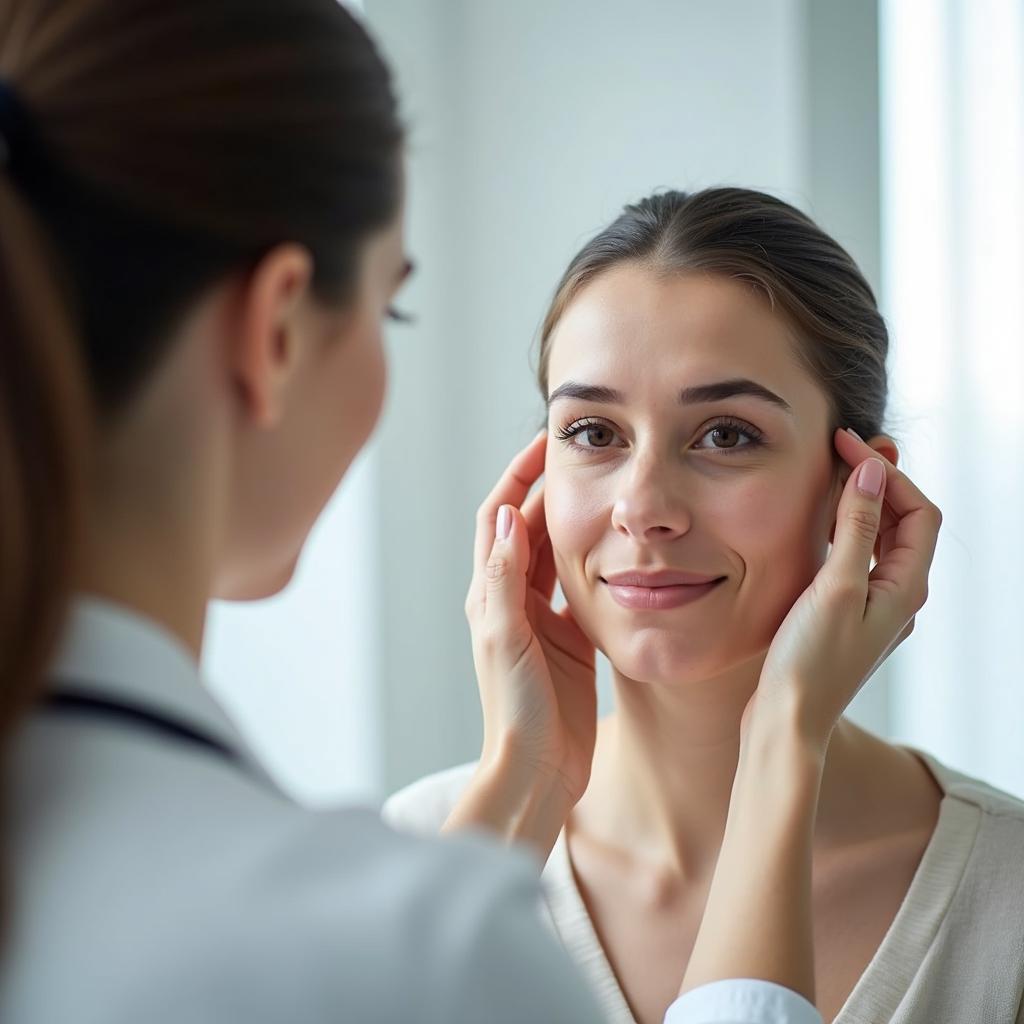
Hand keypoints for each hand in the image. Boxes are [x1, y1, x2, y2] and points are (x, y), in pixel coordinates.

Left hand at [464, 431, 596, 808]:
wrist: (539, 771)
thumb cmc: (517, 711)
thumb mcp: (508, 639)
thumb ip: (506, 579)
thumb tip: (504, 515)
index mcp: (490, 596)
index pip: (496, 519)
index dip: (516, 477)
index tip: (545, 445)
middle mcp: (511, 603)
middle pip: (526, 531)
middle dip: (547, 491)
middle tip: (581, 459)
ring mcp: (540, 624)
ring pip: (553, 557)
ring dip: (570, 524)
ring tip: (600, 491)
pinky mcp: (568, 644)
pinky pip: (578, 592)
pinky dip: (592, 567)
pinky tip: (617, 552)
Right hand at [683, 428, 941, 1003]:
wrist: (785, 720)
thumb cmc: (811, 664)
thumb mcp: (836, 588)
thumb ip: (856, 528)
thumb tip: (872, 473)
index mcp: (905, 585)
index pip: (917, 510)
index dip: (887, 472)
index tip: (847, 447)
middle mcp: (896, 593)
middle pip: (901, 520)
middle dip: (876, 480)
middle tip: (839, 449)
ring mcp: (871, 604)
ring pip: (876, 538)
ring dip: (858, 504)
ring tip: (829, 475)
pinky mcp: (843, 613)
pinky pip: (853, 558)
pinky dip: (841, 530)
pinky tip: (815, 523)